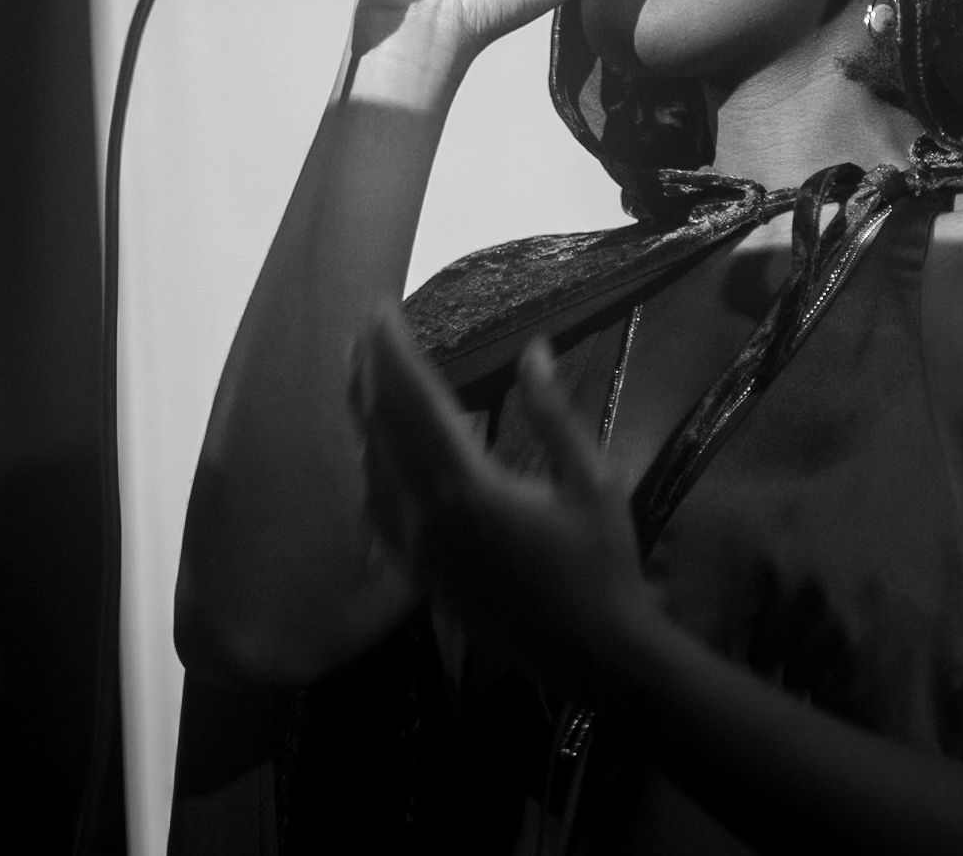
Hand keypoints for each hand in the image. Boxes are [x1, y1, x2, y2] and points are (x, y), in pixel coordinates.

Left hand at [350, 312, 654, 699]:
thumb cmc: (602, 564)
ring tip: (361, 370)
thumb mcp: (593, 480)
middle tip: (364, 322)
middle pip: (382, 426)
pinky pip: (377, 509)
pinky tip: (372, 446)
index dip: (393, 350)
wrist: (594, 655)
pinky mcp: (420, 575)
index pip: (415, 400)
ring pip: (371, 466)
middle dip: (369, 369)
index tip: (380, 308)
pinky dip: (369, 464)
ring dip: (363, 412)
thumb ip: (555, 414)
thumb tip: (535, 351)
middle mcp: (430, 518)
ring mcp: (419, 551)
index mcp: (470, 489)